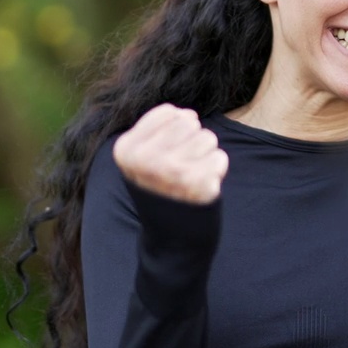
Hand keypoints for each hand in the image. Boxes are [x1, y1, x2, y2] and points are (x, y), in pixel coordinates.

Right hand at [113, 104, 228, 204]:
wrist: (170, 235)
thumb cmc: (160, 187)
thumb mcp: (142, 157)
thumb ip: (160, 128)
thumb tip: (189, 114)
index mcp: (127, 149)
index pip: (169, 113)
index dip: (176, 128)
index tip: (168, 150)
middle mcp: (147, 160)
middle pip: (190, 123)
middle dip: (192, 139)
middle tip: (182, 165)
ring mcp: (174, 173)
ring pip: (208, 138)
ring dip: (205, 154)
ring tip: (191, 175)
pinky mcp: (199, 185)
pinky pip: (219, 158)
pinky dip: (216, 170)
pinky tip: (201, 186)